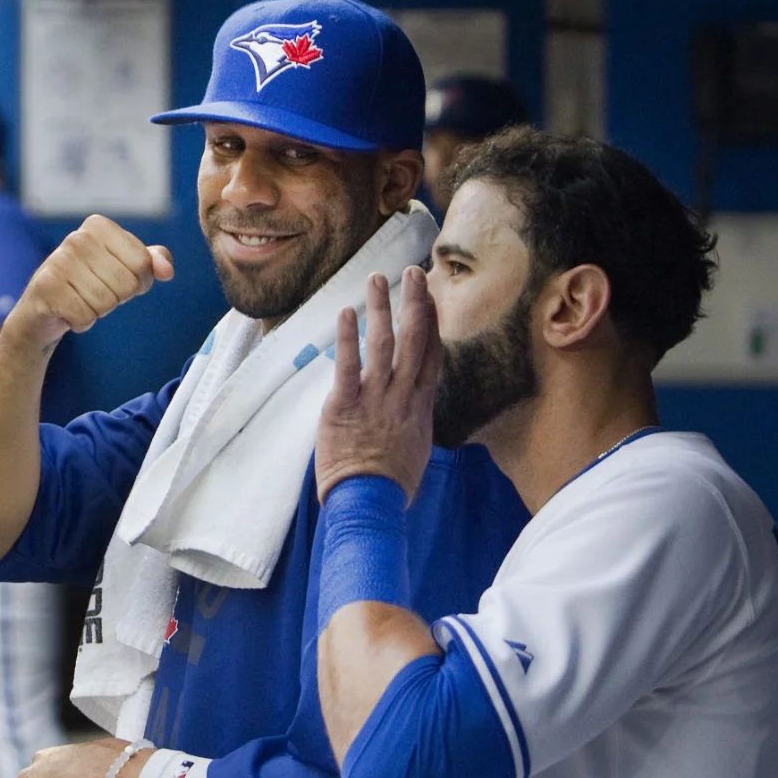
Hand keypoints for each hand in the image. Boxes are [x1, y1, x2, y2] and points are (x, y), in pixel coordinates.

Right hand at [4, 214, 174, 349]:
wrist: (44, 307)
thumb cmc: (91, 283)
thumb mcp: (125, 267)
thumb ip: (151, 261)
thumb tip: (167, 271)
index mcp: (99, 226)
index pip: (143, 263)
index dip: (138, 281)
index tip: (116, 278)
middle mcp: (77, 238)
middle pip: (127, 284)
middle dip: (117, 298)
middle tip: (95, 291)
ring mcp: (58, 261)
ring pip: (107, 302)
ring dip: (98, 310)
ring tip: (80, 299)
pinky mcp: (46, 288)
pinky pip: (86, 316)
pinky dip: (81, 322)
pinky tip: (67, 311)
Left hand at [315, 265, 441, 503]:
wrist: (369, 503)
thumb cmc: (392, 487)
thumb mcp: (417, 452)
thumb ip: (414, 424)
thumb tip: (413, 413)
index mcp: (420, 408)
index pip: (431, 356)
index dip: (433, 324)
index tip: (432, 299)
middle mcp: (402, 396)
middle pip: (413, 341)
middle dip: (414, 303)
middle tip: (413, 273)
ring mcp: (375, 398)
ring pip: (382, 345)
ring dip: (380, 309)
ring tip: (377, 280)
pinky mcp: (345, 405)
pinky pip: (348, 365)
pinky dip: (347, 338)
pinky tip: (346, 313)